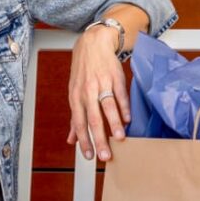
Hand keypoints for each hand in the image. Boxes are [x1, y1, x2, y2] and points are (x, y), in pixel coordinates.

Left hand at [66, 25, 130, 161]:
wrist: (93, 44)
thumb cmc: (83, 72)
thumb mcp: (74, 93)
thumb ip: (75, 118)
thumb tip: (71, 140)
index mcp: (76, 98)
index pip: (79, 124)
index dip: (84, 141)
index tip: (89, 156)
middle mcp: (87, 92)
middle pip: (93, 119)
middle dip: (99, 139)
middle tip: (105, 155)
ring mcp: (101, 84)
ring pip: (107, 106)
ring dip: (114, 124)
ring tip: (120, 138)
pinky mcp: (115, 76)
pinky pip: (120, 94)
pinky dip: (124, 107)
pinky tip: (128, 119)